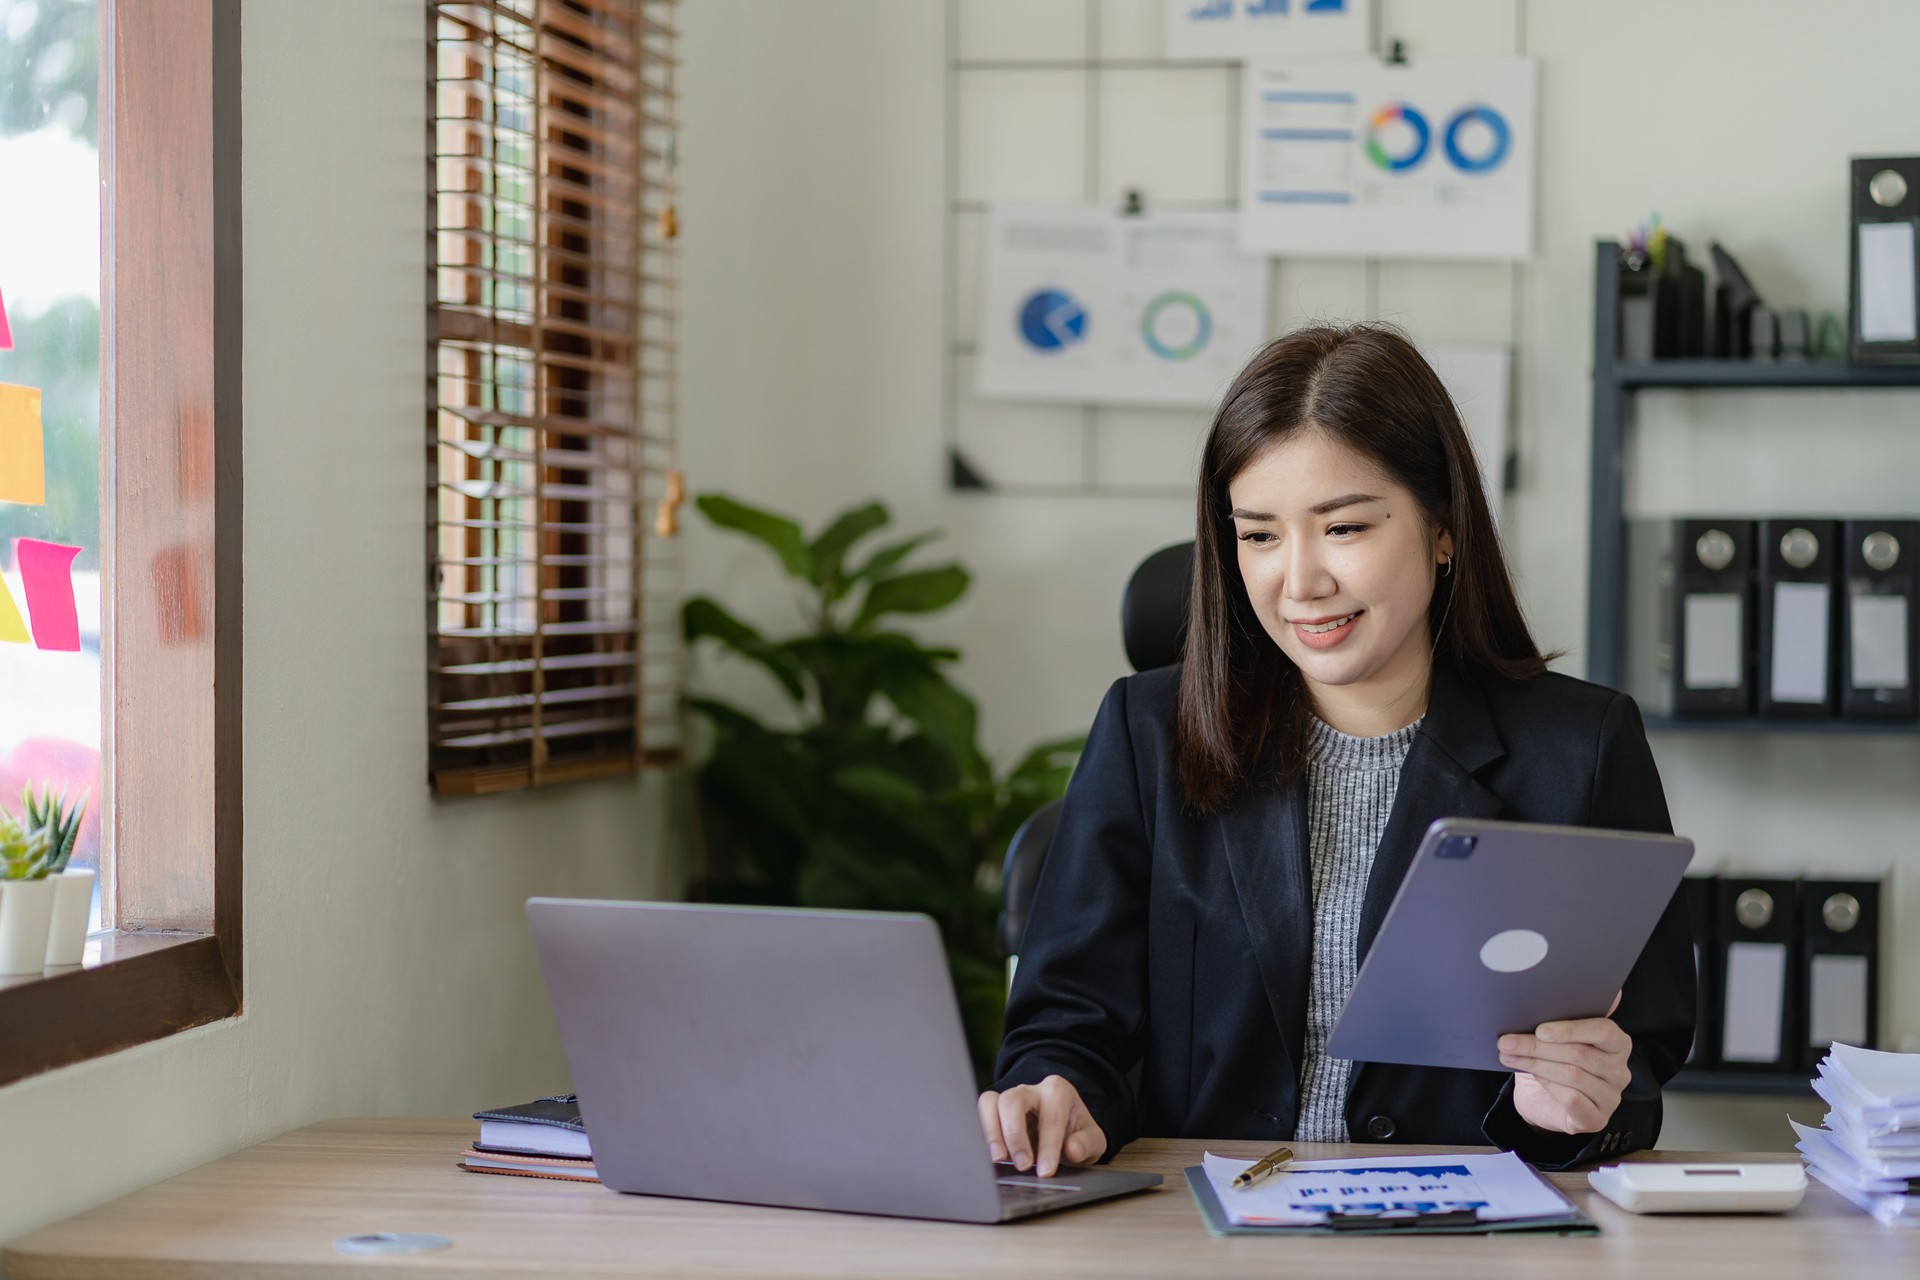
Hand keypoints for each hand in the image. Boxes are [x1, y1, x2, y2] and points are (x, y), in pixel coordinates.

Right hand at [977, 1075, 1107, 1177]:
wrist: (1063, 1127)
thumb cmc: (1076, 1133)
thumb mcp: (1093, 1140)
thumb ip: (1087, 1144)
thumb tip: (1072, 1149)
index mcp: (1058, 1092)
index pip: (1051, 1116)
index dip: (1048, 1146)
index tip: (1046, 1171)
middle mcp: (1031, 1090)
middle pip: (1013, 1101)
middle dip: (1015, 1135)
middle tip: (1022, 1166)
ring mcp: (1009, 1097)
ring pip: (991, 1102)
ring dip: (991, 1132)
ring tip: (997, 1159)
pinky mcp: (994, 1109)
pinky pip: (981, 1112)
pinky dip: (981, 1132)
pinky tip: (988, 1155)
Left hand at [1500, 991, 1632, 1135]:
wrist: (1542, 1099)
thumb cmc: (1552, 1061)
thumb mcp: (1555, 1037)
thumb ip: (1561, 1016)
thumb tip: (1556, 983)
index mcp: (1617, 1043)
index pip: (1603, 1031)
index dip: (1570, 1029)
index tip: (1539, 1029)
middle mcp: (1620, 1071)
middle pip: (1580, 1054)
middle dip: (1538, 1047)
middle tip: (1507, 1042)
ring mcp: (1611, 1097)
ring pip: (1573, 1075)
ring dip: (1535, 1064)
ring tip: (1509, 1056)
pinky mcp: (1597, 1119)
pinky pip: (1572, 1100)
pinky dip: (1548, 1086)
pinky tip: (1532, 1078)